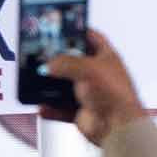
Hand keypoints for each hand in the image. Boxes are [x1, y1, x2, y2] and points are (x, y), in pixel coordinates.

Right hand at [40, 29, 144, 145]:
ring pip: (65, 86)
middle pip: (74, 62)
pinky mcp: (82, 112)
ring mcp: (90, 94)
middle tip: (43, 53)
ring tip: (38, 78)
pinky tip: (43, 105)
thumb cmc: (115, 95)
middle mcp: (98, 75)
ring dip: (52, 85)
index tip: (62, 28)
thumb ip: (65, 62)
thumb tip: (49, 64)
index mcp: (106, 58)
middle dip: (58, 59)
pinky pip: (61, 108)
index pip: (91, 38)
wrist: (118, 128)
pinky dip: (51, 108)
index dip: (77, 31)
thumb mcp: (87, 68)